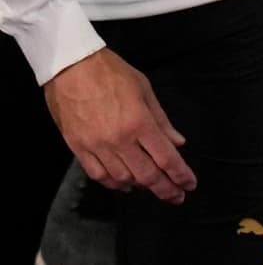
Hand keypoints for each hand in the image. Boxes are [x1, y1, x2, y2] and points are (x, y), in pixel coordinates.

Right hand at [44, 49, 196, 203]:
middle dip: (165, 189)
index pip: (166, 158)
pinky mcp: (78, 148)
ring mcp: (96, 146)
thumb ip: (162, 121)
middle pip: (146, 175)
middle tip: (177, 197)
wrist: (71, 67)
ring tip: (154, 188)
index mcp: (140, 123)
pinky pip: (98, 175)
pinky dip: (113, 184)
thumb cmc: (112, 73)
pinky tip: (124, 185)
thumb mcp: (145, 90)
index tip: (190, 185)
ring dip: (141, 187)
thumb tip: (178, 143)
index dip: (180, 175)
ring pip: (122, 179)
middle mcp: (119, 140)